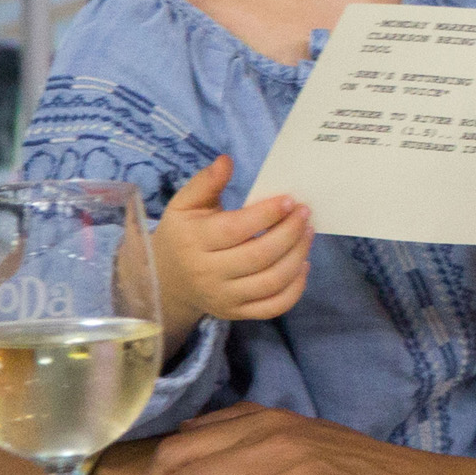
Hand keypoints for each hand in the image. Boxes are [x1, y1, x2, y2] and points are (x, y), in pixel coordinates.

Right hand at [153, 155, 312, 336]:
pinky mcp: (237, 314)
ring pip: (271, 281)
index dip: (267, 214)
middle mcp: (208, 274)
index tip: (289, 200)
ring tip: (308, 232)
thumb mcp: (184, 205)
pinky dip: (295, 288)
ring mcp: (224, 298)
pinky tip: (303, 264)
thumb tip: (227, 160)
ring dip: (297, 255)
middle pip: (259, 256)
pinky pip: (274, 307)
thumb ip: (206, 182)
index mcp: (195, 242)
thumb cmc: (182, 235)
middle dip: (290, 232)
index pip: (236, 229)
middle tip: (305, 213)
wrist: (167, 281)